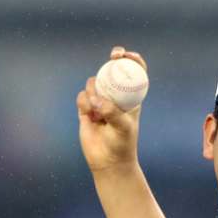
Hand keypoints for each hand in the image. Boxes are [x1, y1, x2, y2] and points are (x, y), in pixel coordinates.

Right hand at [76, 47, 145, 173]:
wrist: (108, 161)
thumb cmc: (122, 145)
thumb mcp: (123, 128)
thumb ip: (112, 113)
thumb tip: (97, 101)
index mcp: (131, 98)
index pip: (135, 73)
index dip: (132, 60)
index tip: (127, 55)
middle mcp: (116, 96)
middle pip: (113, 70)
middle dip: (113, 60)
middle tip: (113, 56)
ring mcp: (101, 101)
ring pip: (94, 83)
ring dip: (94, 90)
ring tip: (98, 110)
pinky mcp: (87, 108)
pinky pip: (83, 96)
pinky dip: (84, 102)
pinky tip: (90, 116)